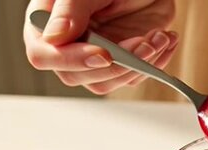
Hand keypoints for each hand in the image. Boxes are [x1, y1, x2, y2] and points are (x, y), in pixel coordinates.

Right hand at [24, 0, 176, 94]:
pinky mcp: (120, 64)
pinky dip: (154, 63)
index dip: (72, 60)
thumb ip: (70, 10)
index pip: (43, 55)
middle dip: (116, 64)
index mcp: (48, 23)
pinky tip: (164, 39)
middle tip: (144, 44)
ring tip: (159, 37)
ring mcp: (93, 57)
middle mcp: (68, 45)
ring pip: (107, 83)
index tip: (103, 55)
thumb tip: (54, 38)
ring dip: (138, 66)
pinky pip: (132, 78)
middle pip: (77, 75)